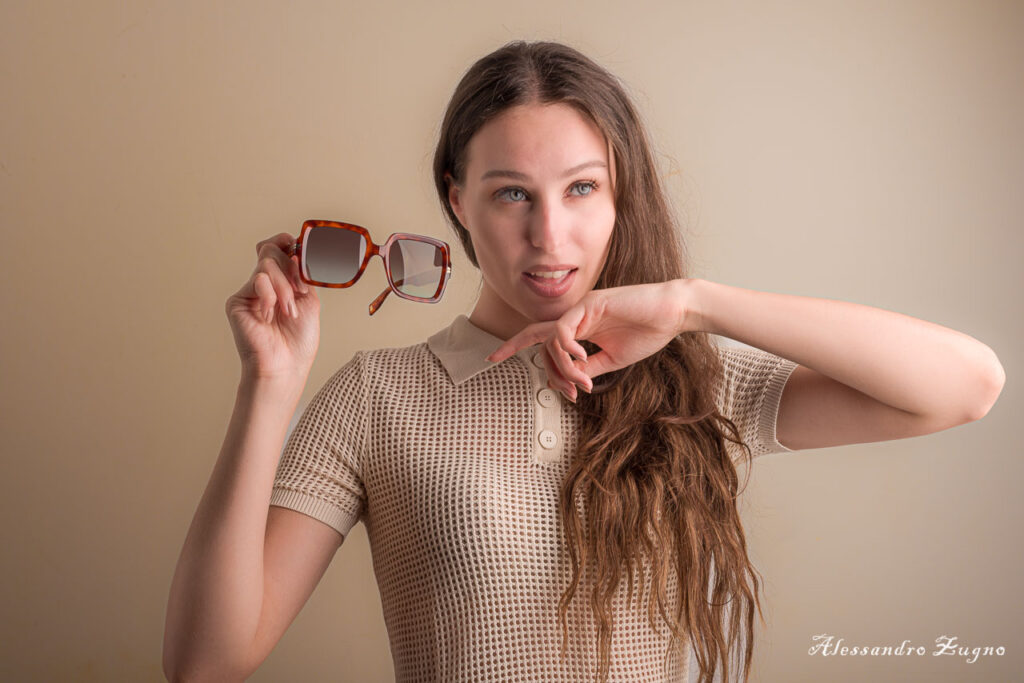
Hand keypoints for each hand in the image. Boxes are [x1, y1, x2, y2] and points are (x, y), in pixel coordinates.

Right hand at [225, 232, 320, 378]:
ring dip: (285, 287)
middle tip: (300, 290)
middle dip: (291, 268)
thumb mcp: (309, 300)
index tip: (297, 243)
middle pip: (271, 251)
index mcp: (281, 282)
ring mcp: (250, 292)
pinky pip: (258, 281)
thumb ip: (301, 274)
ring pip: (267, 265)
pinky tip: (270, 314)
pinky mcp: (237, 301)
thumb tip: (296, 251)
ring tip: (289, 310)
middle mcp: (263, 284)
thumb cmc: (298, 339)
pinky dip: (271, 295)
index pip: (276, 249)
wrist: (286, 364)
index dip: (285, 242)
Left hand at [486, 279, 697, 401]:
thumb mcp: (614, 359)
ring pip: (552, 339)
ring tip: (582, 383)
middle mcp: (576, 317)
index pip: (543, 338)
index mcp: (581, 329)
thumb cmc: (648, 332)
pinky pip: (565, 329)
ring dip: (562, 368)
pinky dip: (568, 348)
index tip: (494, 357)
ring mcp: (582, 309)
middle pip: (536, 333)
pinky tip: (583, 358)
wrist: (673, 313)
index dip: (518, 346)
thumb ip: (589, 368)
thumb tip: (570, 383)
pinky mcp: (591, 303)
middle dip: (511, 345)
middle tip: (490, 358)